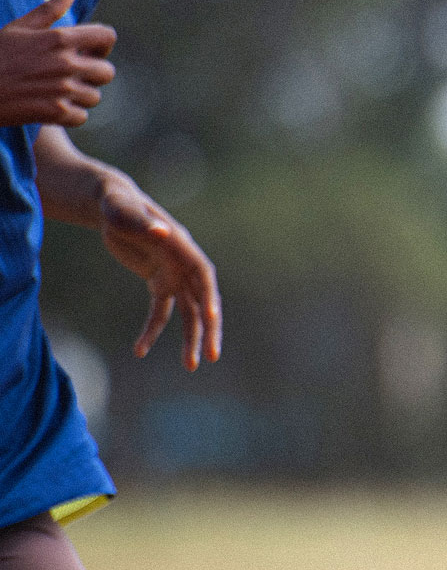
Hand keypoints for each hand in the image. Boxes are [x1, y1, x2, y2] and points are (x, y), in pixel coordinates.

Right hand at [0, 0, 115, 126]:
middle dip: (93, 74)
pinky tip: (52, 106)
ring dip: (81, 96)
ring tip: (58, 91)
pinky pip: (81, 116)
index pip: (107, 37)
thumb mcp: (19, 27)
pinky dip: (70, 114)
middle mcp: (66, 63)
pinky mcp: (55, 112)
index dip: (102, 44)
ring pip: (94, 96)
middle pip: (107, 72)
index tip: (89, 51)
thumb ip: (49, 9)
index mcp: (59, 38)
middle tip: (73, 75)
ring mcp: (62, 89)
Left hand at [98, 176, 220, 370]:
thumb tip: (162, 231)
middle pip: (203, 301)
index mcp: (182, 247)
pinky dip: (152, 331)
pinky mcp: (159, 282)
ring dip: (191, 339)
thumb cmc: (117, 203)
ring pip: (189, 312)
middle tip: (212, 356)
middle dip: (209, 329)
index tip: (212, 318)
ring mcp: (174, 275)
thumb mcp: (124, 210)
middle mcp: (184, 264)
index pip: (204, 276)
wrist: (111, 205)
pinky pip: (161, 313)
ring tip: (190, 366)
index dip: (210, 296)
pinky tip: (140, 350)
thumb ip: (140, 220)